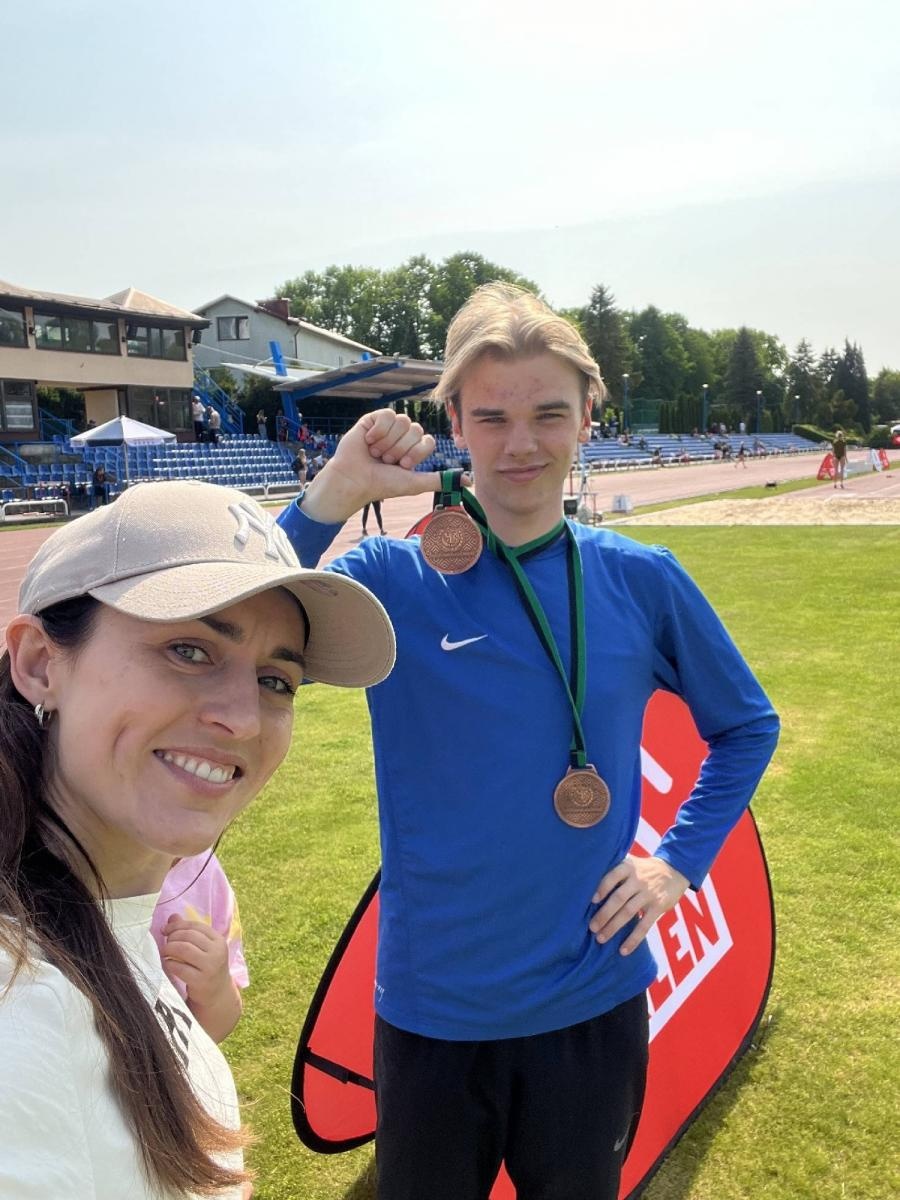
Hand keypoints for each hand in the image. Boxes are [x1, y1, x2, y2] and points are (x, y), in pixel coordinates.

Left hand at [161, 915, 231, 1007]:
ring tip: (164, 952)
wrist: (217, 993)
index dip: (178, 926)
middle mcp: (217, 952)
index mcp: (219, 940)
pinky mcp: (201, 981)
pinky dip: (169, 964)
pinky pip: (179, 968)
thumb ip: (189, 932)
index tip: (165, 930)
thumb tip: (173, 917)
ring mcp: (210, 967)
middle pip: (189, 936)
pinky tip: (167, 964)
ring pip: (184, 949)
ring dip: (169, 949)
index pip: (196, 926)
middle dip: (172, 937)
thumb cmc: (207, 966)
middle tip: (165, 942)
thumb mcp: (203, 948)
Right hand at [299, 409, 441, 523]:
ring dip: (389, 442)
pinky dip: (378, 431)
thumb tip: (469, 481)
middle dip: (400, 449)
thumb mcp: (414, 483)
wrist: (354, 480)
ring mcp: (387, 427)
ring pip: (403, 421)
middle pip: (416, 430)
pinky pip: (387, 415)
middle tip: (386, 460)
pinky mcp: (372, 419)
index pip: (428, 441)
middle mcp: (401, 437)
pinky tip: (368, 441)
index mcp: (413, 450)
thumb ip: (440, 479)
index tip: (402, 466)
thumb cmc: (382, 484)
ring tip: (376, 453)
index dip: (416, 453)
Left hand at [589, 855, 688, 955]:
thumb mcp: (631, 863)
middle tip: (592, 928)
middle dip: (604, 914)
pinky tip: (624, 950)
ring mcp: (649, 893)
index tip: (591, 901)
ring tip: (601, 938)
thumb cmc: (644, 869)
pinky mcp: (659, 906)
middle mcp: (638, 880)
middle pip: (619, 898)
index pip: (612, 876)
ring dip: (613, 927)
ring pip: (629, 912)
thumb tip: (587, 883)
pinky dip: (633, 939)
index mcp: (628, 867)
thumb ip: (615, 871)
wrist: (675, 870)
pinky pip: (645, 925)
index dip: (602, 888)